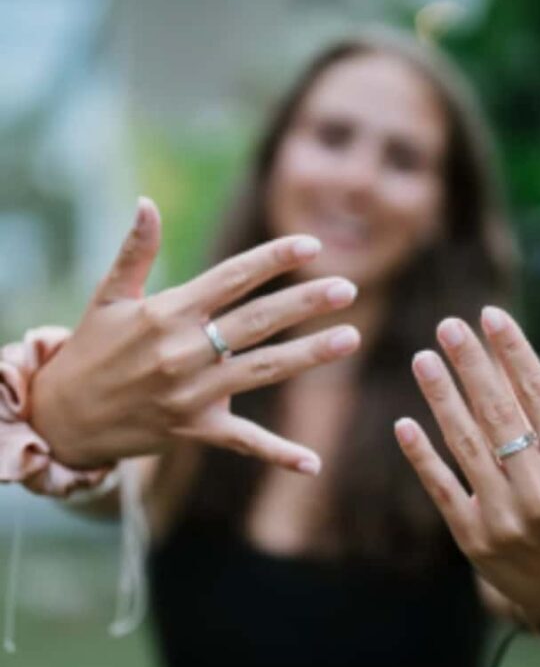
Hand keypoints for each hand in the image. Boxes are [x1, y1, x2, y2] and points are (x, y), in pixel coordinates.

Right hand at [31, 197, 359, 473]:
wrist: (63, 417)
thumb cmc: (89, 351)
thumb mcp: (109, 298)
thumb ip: (134, 252)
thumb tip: (146, 203)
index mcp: (167, 313)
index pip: (231, 278)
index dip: (273, 260)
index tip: (312, 245)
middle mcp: (184, 352)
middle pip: (256, 322)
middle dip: (304, 303)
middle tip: (348, 288)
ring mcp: (192, 394)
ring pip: (262, 370)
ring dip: (309, 356)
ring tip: (351, 338)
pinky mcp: (194, 430)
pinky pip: (244, 442)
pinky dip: (278, 454)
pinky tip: (313, 463)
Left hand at [395, 306, 539, 631]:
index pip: (539, 395)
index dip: (513, 351)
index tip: (490, 316)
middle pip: (498, 413)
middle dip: (471, 365)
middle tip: (447, 325)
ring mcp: (504, 516)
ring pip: (466, 444)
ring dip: (440, 398)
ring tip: (422, 359)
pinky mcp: (472, 537)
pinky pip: (442, 488)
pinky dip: (421, 456)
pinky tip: (404, 423)